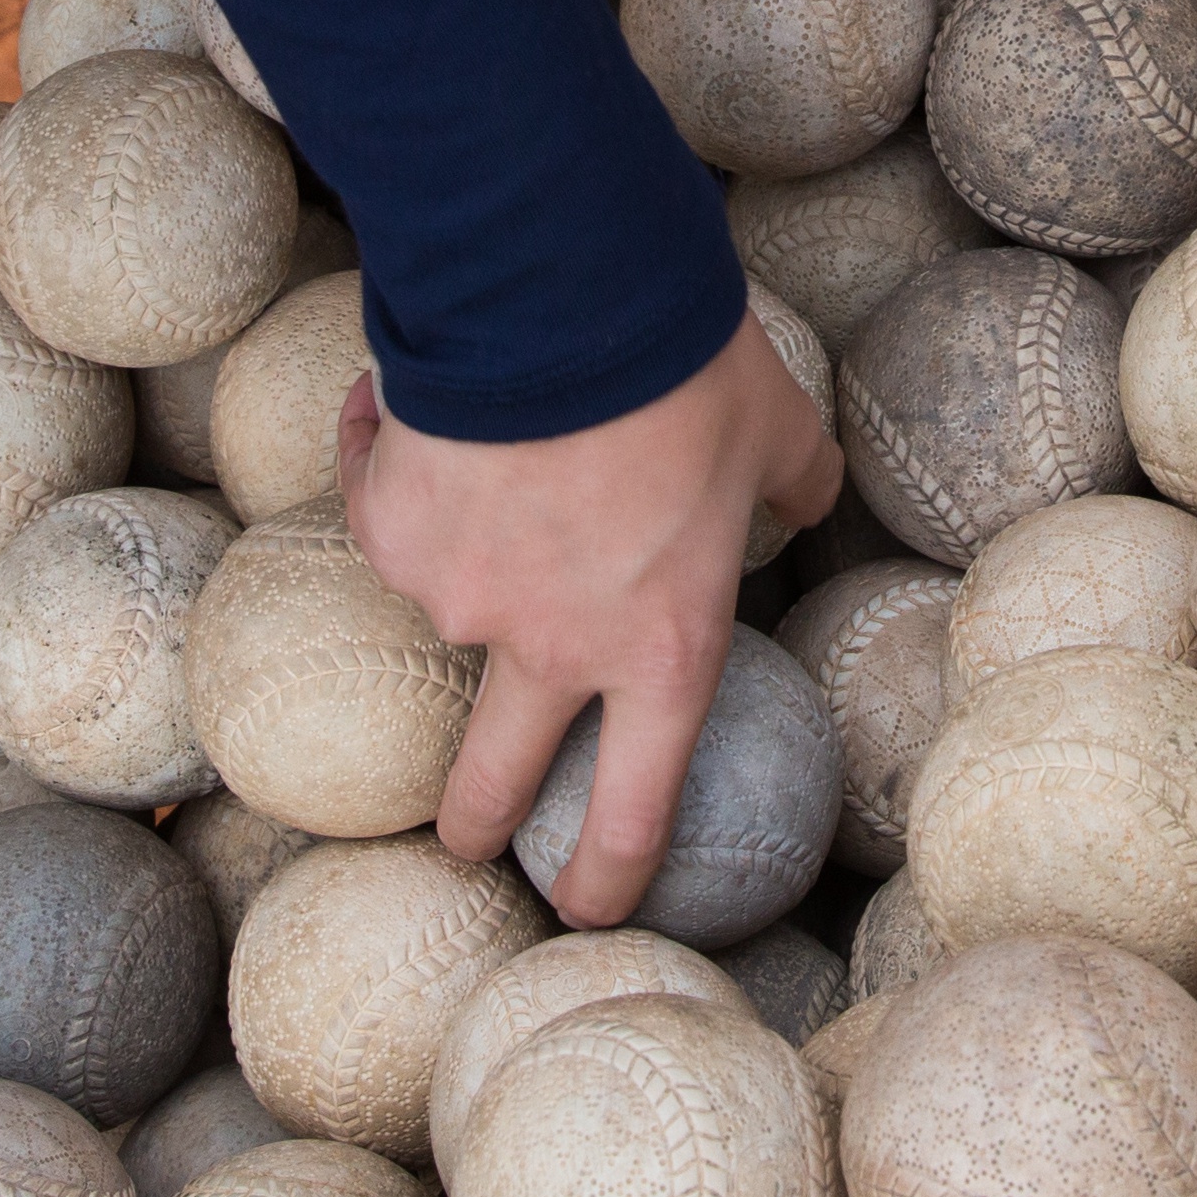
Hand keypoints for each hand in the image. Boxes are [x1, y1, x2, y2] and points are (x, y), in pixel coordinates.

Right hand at [338, 310, 843, 924]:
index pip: (636, 807)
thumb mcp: (780, 431)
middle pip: (495, 779)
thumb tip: (806, 506)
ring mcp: (459, 600)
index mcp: (663, 650)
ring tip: (506, 452)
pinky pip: (392, 513)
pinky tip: (419, 411)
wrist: (561, 293)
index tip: (586, 903)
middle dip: (480, 821)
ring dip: (468, 550)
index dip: (610, 873)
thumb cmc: (689, 370)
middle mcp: (553, 647)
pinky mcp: (390, 533)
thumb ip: (794, 490)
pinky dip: (402, 469)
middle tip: (472, 836)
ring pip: (453, 603)